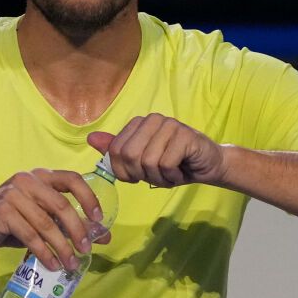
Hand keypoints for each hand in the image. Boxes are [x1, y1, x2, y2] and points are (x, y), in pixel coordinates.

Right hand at [0, 168, 108, 271]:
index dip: (89, 198)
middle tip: (85, 250)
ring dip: (61, 247)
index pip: (72, 179)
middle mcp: (28, 180)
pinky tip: (51, 265)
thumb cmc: (14, 222)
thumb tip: (104, 236)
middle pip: (61, 205)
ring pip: (46, 224)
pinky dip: (44, 253)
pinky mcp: (2, 213)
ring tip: (70, 264)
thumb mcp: (43, 219)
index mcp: (42, 176)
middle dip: (77, 230)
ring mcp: (13, 195)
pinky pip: (30, 236)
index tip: (98, 220)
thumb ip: (70, 224)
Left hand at [88, 114, 227, 188]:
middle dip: (141, 175)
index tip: (138, 176)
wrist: (207, 166)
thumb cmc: (173, 165)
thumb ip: (117, 151)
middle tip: (156, 176)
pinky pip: (166, 164)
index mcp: (139, 123)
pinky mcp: (184, 135)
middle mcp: (153, 119)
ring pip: (148, 161)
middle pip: (130, 156)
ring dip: (159, 178)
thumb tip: (91, 139)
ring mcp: (169, 125)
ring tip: (170, 174)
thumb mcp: (141, 162)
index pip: (116, 151)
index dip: (124, 172)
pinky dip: (172, 176)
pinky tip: (180, 171)